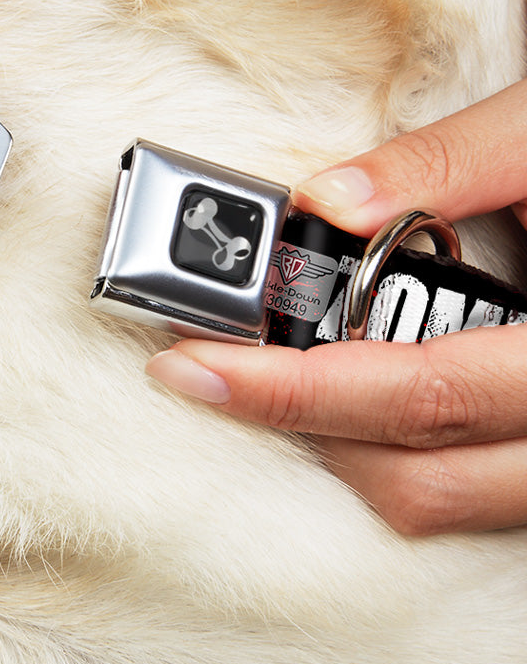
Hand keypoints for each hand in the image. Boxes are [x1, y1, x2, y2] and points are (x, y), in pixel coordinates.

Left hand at [147, 79, 526, 534]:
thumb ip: (447, 163)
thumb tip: (325, 199)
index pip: (421, 394)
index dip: (294, 390)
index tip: (193, 365)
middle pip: (420, 476)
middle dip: (296, 425)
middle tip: (209, 368)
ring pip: (444, 500)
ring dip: (342, 446)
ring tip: (272, 375)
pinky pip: (470, 490)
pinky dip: (396, 450)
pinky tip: (352, 389)